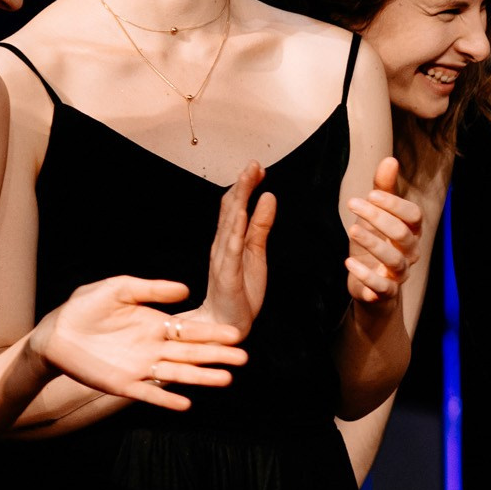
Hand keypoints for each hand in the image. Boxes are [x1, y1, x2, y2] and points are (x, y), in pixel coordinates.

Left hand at [30, 277, 248, 411]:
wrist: (55, 333)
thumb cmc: (85, 307)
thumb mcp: (117, 289)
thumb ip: (150, 289)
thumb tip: (186, 290)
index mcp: (156, 324)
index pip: (191, 330)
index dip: (213, 333)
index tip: (235, 334)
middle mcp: (154, 348)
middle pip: (192, 353)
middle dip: (217, 356)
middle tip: (243, 358)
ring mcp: (141, 367)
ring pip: (178, 374)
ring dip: (201, 378)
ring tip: (225, 380)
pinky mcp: (123, 384)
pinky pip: (149, 394)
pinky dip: (166, 400)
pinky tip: (185, 404)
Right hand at [195, 163, 274, 339]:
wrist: (226, 325)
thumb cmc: (240, 293)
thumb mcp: (256, 254)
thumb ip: (261, 226)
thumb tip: (269, 198)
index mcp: (229, 241)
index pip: (235, 207)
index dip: (245, 185)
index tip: (257, 166)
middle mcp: (222, 246)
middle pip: (230, 209)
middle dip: (242, 185)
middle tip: (253, 163)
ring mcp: (222, 259)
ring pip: (230, 223)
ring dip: (239, 199)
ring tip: (248, 179)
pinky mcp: (227, 275)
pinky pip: (230, 249)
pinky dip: (235, 229)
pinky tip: (241, 214)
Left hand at [344, 155, 424, 306]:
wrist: (370, 288)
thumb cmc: (375, 245)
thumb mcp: (375, 217)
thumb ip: (383, 191)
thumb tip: (390, 160)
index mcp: (411, 232)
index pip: (413, 215)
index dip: (394, 204)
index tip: (370, 194)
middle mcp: (410, 252)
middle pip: (403, 234)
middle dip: (378, 218)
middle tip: (352, 204)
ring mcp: (399, 273)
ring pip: (394, 259)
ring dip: (372, 243)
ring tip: (351, 230)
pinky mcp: (386, 292)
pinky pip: (382, 286)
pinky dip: (366, 275)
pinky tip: (348, 262)